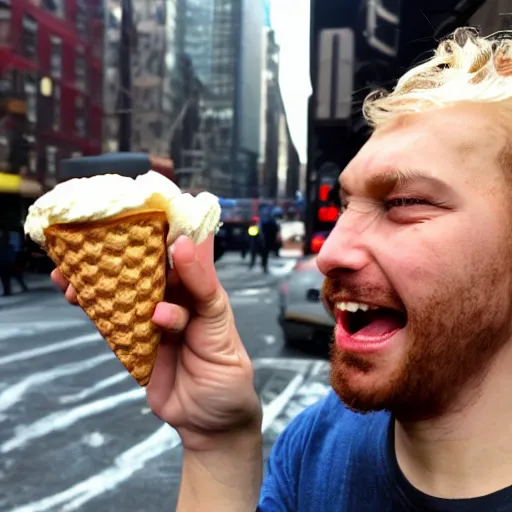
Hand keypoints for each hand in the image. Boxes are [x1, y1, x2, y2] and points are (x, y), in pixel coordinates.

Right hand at [51, 234, 261, 450]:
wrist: (210, 424)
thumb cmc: (227, 375)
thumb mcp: (221, 329)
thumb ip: (203, 289)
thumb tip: (184, 246)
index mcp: (199, 291)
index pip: (177, 253)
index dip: (155, 232)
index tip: (128, 214)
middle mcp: (175, 300)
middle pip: (142, 269)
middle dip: (116, 255)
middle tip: (87, 241)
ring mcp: (152, 321)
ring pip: (122, 292)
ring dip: (97, 280)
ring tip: (70, 271)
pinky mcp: (135, 343)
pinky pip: (112, 321)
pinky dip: (93, 308)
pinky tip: (75, 296)